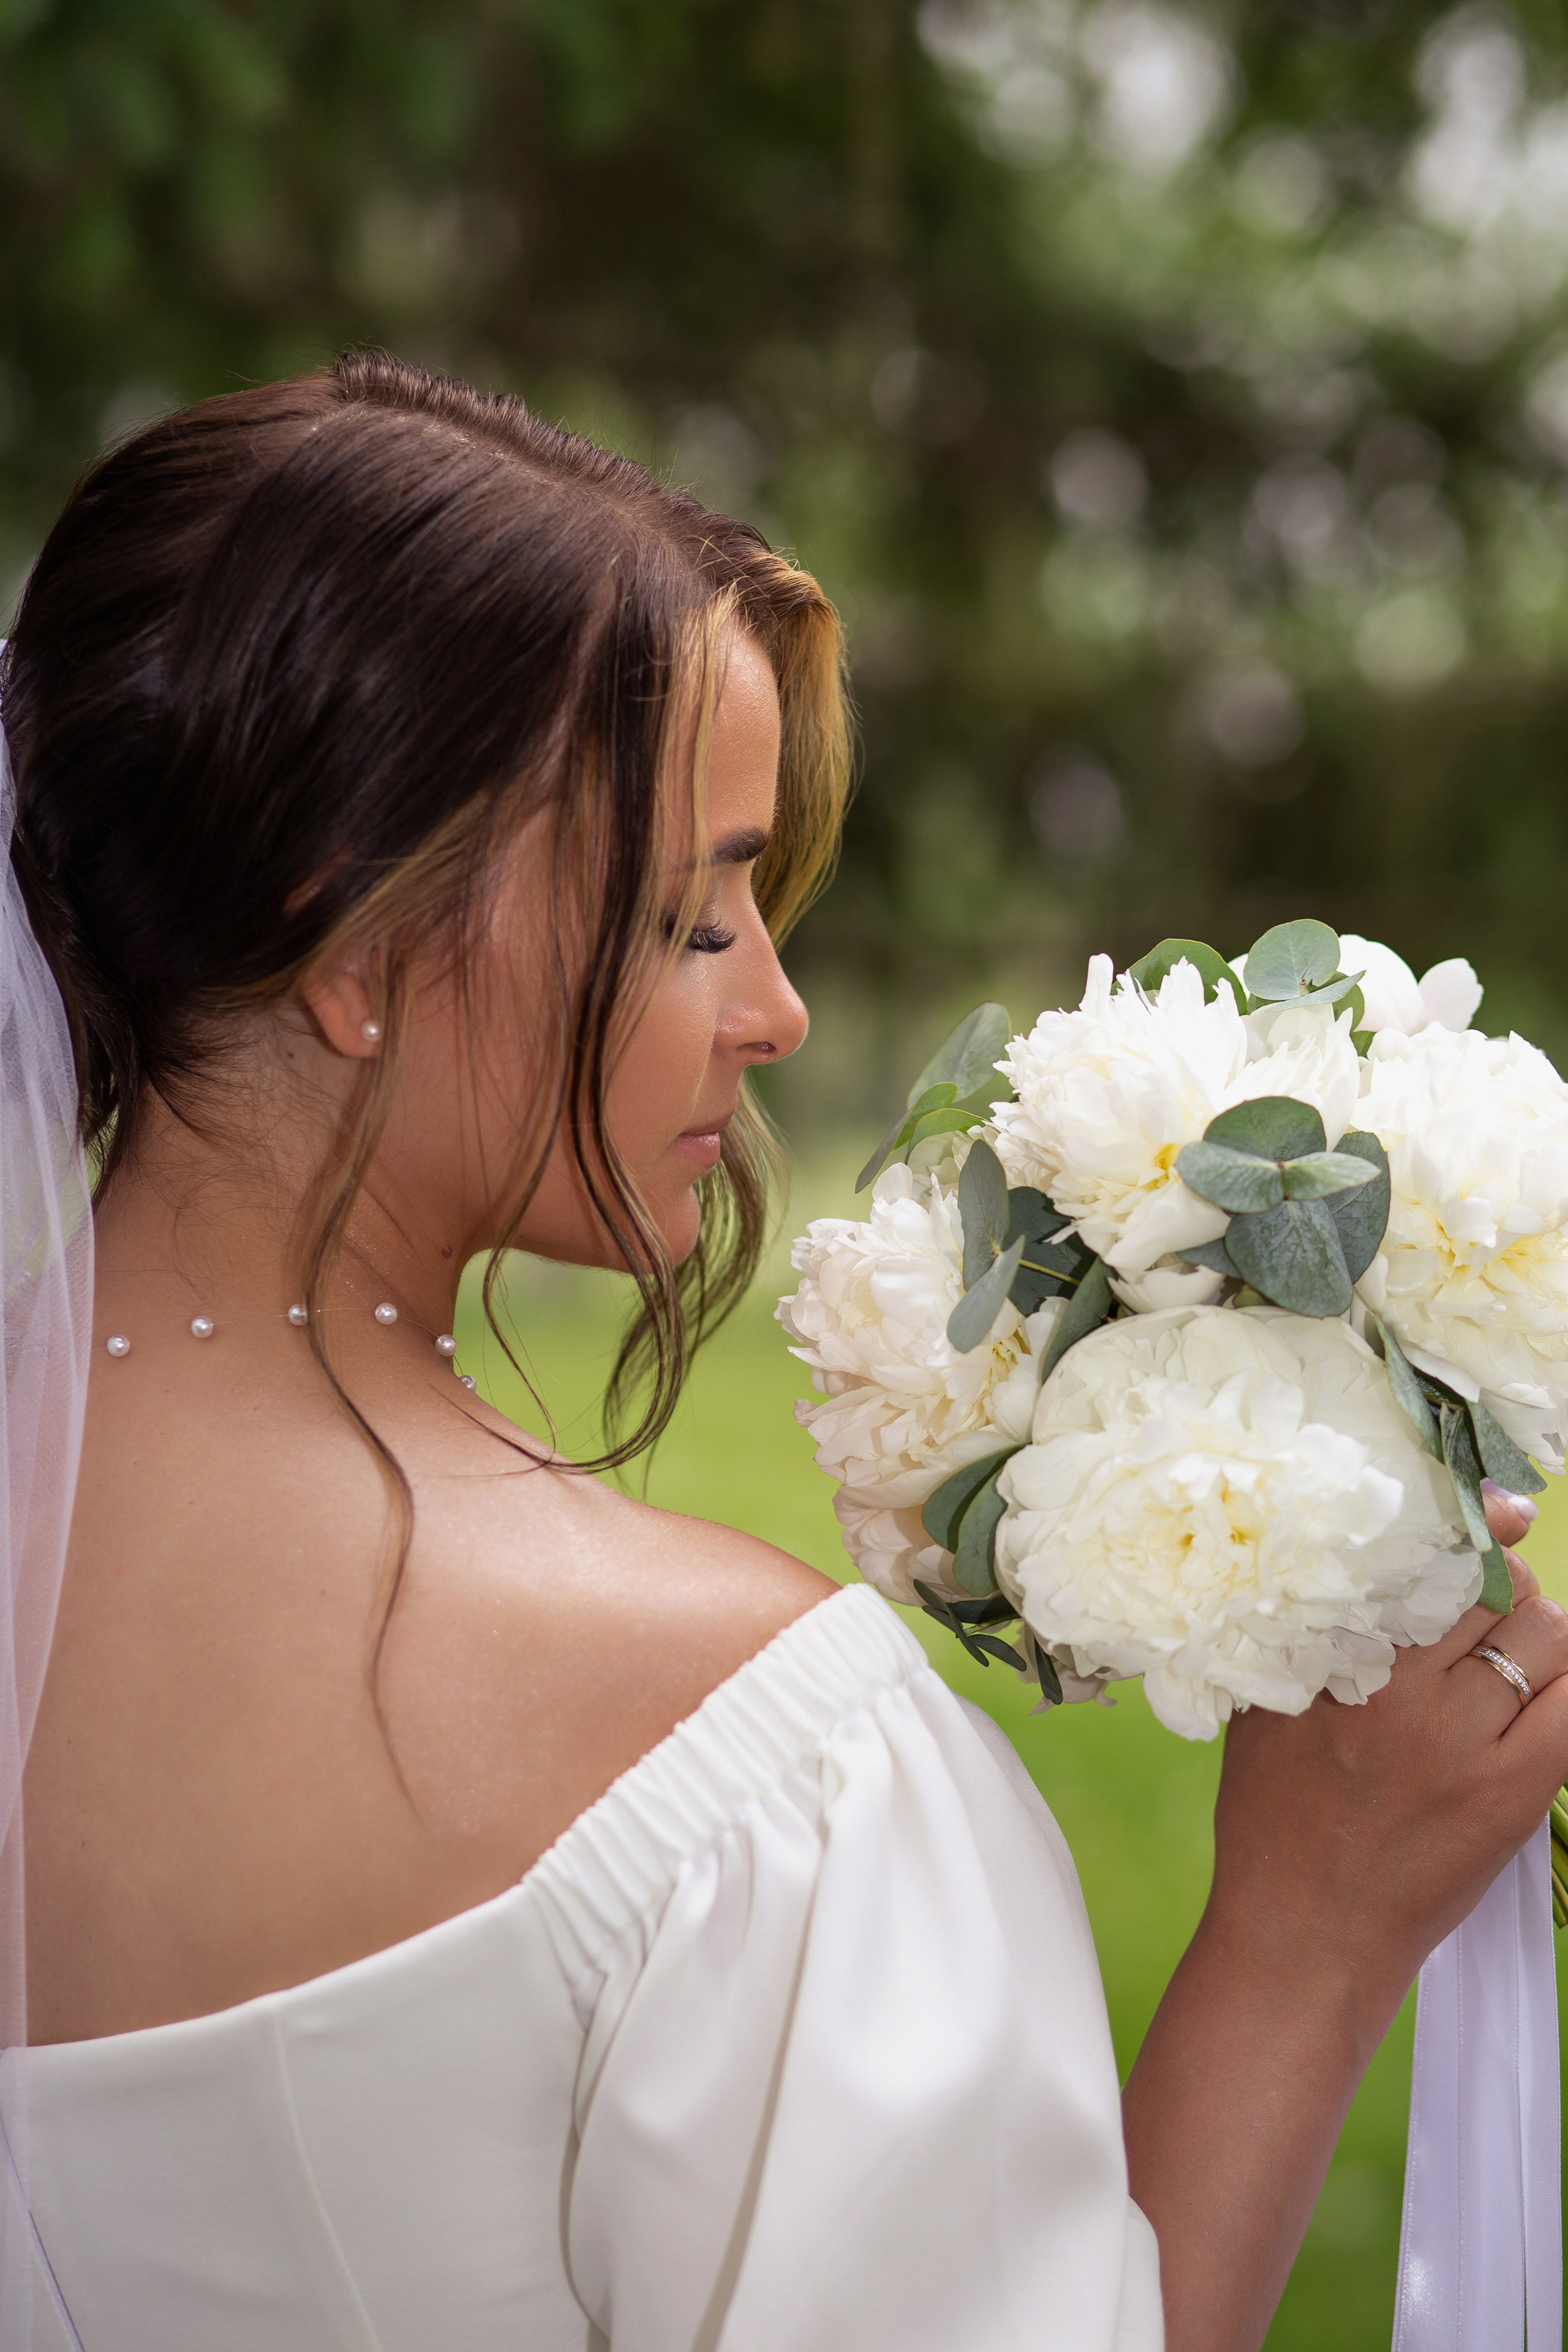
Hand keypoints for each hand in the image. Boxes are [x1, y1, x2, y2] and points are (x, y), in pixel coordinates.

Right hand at [1208, 1490, 1567, 2045]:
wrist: (1302, 1934)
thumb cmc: (1272, 1817)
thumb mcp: (1264, 1707)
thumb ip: (1309, 1635)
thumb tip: (1367, 1563)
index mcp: (1333, 1659)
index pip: (1419, 1555)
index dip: (1470, 1521)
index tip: (1496, 1508)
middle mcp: (1399, 1692)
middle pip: (1496, 1586)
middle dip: (1505, 1581)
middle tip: (1491, 1604)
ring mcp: (1460, 1744)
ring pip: (1545, 1635)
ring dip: (1542, 1631)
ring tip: (1516, 1657)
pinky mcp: (1510, 1796)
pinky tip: (1555, 1689)